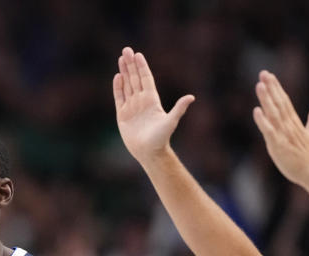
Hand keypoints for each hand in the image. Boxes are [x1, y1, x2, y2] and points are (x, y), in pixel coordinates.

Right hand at [113, 46, 194, 166]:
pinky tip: (117, 77)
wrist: (149, 152)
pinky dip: (118, 87)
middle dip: (131, 64)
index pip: (146, 79)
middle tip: (126, 50)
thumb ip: (179, 109)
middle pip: (135, 78)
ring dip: (124, 72)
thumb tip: (191, 97)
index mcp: (152, 100)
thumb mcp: (171, 122)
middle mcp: (141, 101)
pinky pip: (119, 98)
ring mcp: (131, 107)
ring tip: (121, 58)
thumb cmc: (161, 138)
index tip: (138, 54)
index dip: (141, 67)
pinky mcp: (122, 115)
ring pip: (127, 85)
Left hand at [252, 70, 308, 187]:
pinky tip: (257, 111)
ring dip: (266, 99)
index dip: (277, 88)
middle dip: (271, 88)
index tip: (269, 76)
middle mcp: (289, 126)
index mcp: (294, 123)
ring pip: (274, 113)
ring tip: (260, 85)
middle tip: (263, 73)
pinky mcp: (278, 145)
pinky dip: (263, 121)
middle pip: (279, 103)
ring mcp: (284, 135)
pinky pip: (269, 131)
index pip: (284, 101)